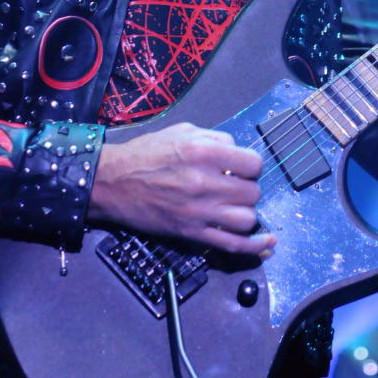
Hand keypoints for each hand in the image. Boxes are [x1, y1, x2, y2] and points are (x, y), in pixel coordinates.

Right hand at [88, 122, 275, 255]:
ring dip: (246, 212)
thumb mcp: (183, 131)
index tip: (241, 167)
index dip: (250, 165)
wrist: (112, 182)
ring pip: (247, 218)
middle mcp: (205, 182)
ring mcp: (199, 211)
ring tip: (234, 206)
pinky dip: (254, 246)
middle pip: (253, 191)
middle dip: (247, 187)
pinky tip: (265, 244)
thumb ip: (216, 138)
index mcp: (204, 152)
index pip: (253, 163)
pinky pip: (233, 244)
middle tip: (234, 186)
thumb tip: (238, 152)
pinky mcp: (192, 233)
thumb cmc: (146, 153)